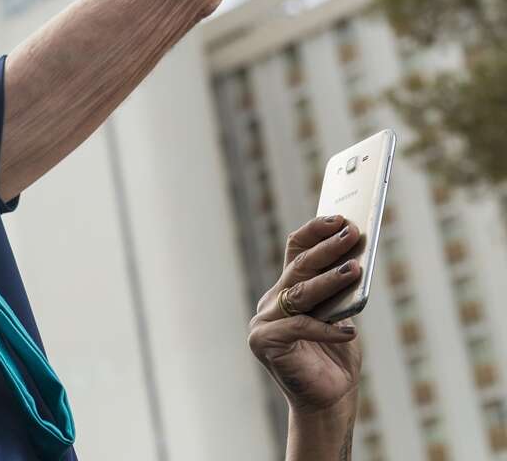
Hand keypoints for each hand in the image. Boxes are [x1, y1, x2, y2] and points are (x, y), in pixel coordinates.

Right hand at [248, 215, 362, 414]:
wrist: (328, 400)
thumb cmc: (336, 357)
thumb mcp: (340, 316)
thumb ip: (338, 292)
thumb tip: (355, 258)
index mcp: (286, 290)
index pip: (295, 250)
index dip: (314, 231)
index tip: (339, 217)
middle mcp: (271, 301)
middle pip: (299, 268)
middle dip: (327, 249)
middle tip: (352, 233)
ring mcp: (263, 322)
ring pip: (299, 294)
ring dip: (329, 280)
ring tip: (354, 270)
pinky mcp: (263, 342)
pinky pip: (300, 327)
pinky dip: (327, 329)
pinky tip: (349, 331)